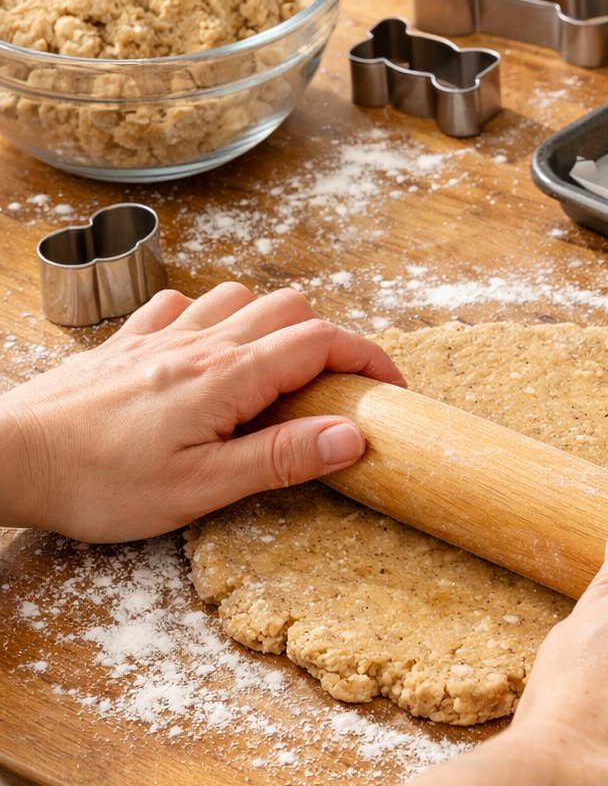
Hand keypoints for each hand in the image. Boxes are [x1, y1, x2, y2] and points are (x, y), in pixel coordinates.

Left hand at [0, 282, 403, 542]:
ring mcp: (161, 334)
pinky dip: (211, 317)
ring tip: (275, 373)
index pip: (322, 342)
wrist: (12, 457)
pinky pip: (182, 303)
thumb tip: (350, 436)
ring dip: (271, 323)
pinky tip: (204, 352)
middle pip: (291, 308)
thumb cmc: (99, 483)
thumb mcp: (201, 489)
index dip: (368, 358)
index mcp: (227, 377)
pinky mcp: (127, 341)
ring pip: (240, 296)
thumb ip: (279, 457)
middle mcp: (200, 342)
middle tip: (335, 389)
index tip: (390, 387)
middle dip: (328, 340)